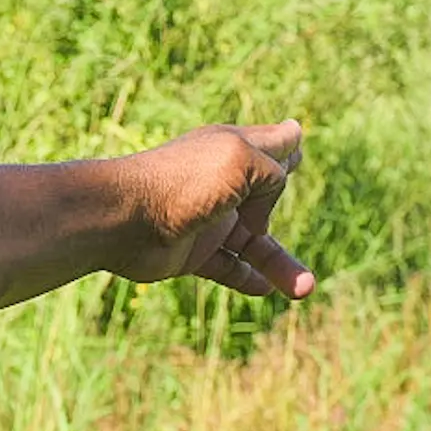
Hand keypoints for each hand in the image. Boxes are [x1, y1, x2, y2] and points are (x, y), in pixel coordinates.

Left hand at [107, 121, 314, 300]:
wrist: (124, 219)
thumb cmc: (182, 182)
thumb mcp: (241, 160)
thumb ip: (272, 174)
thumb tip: (265, 214)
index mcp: (232, 150)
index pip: (270, 143)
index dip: (287, 144)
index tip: (296, 140)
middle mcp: (222, 184)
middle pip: (266, 198)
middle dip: (281, 206)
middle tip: (284, 208)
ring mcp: (208, 220)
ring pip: (255, 244)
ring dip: (281, 264)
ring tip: (306, 289)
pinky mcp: (193, 253)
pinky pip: (228, 268)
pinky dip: (248, 279)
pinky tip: (267, 290)